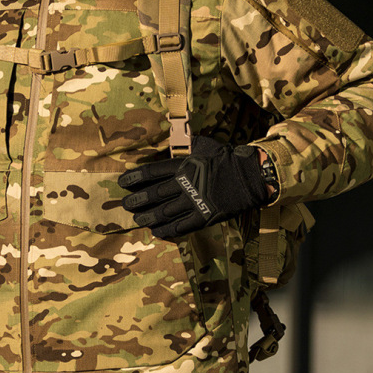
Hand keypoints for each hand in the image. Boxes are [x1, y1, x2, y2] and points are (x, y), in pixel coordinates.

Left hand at [118, 136, 268, 238]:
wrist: (250, 176)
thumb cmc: (226, 158)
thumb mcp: (204, 145)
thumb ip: (186, 145)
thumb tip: (173, 141)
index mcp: (183, 165)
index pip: (152, 172)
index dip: (135, 178)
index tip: (122, 182)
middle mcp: (185, 184)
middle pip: (154, 194)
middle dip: (137, 200)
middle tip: (125, 204)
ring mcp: (195, 201)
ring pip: (165, 212)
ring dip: (148, 216)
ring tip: (137, 219)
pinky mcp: (205, 216)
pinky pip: (182, 225)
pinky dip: (167, 229)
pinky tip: (157, 231)